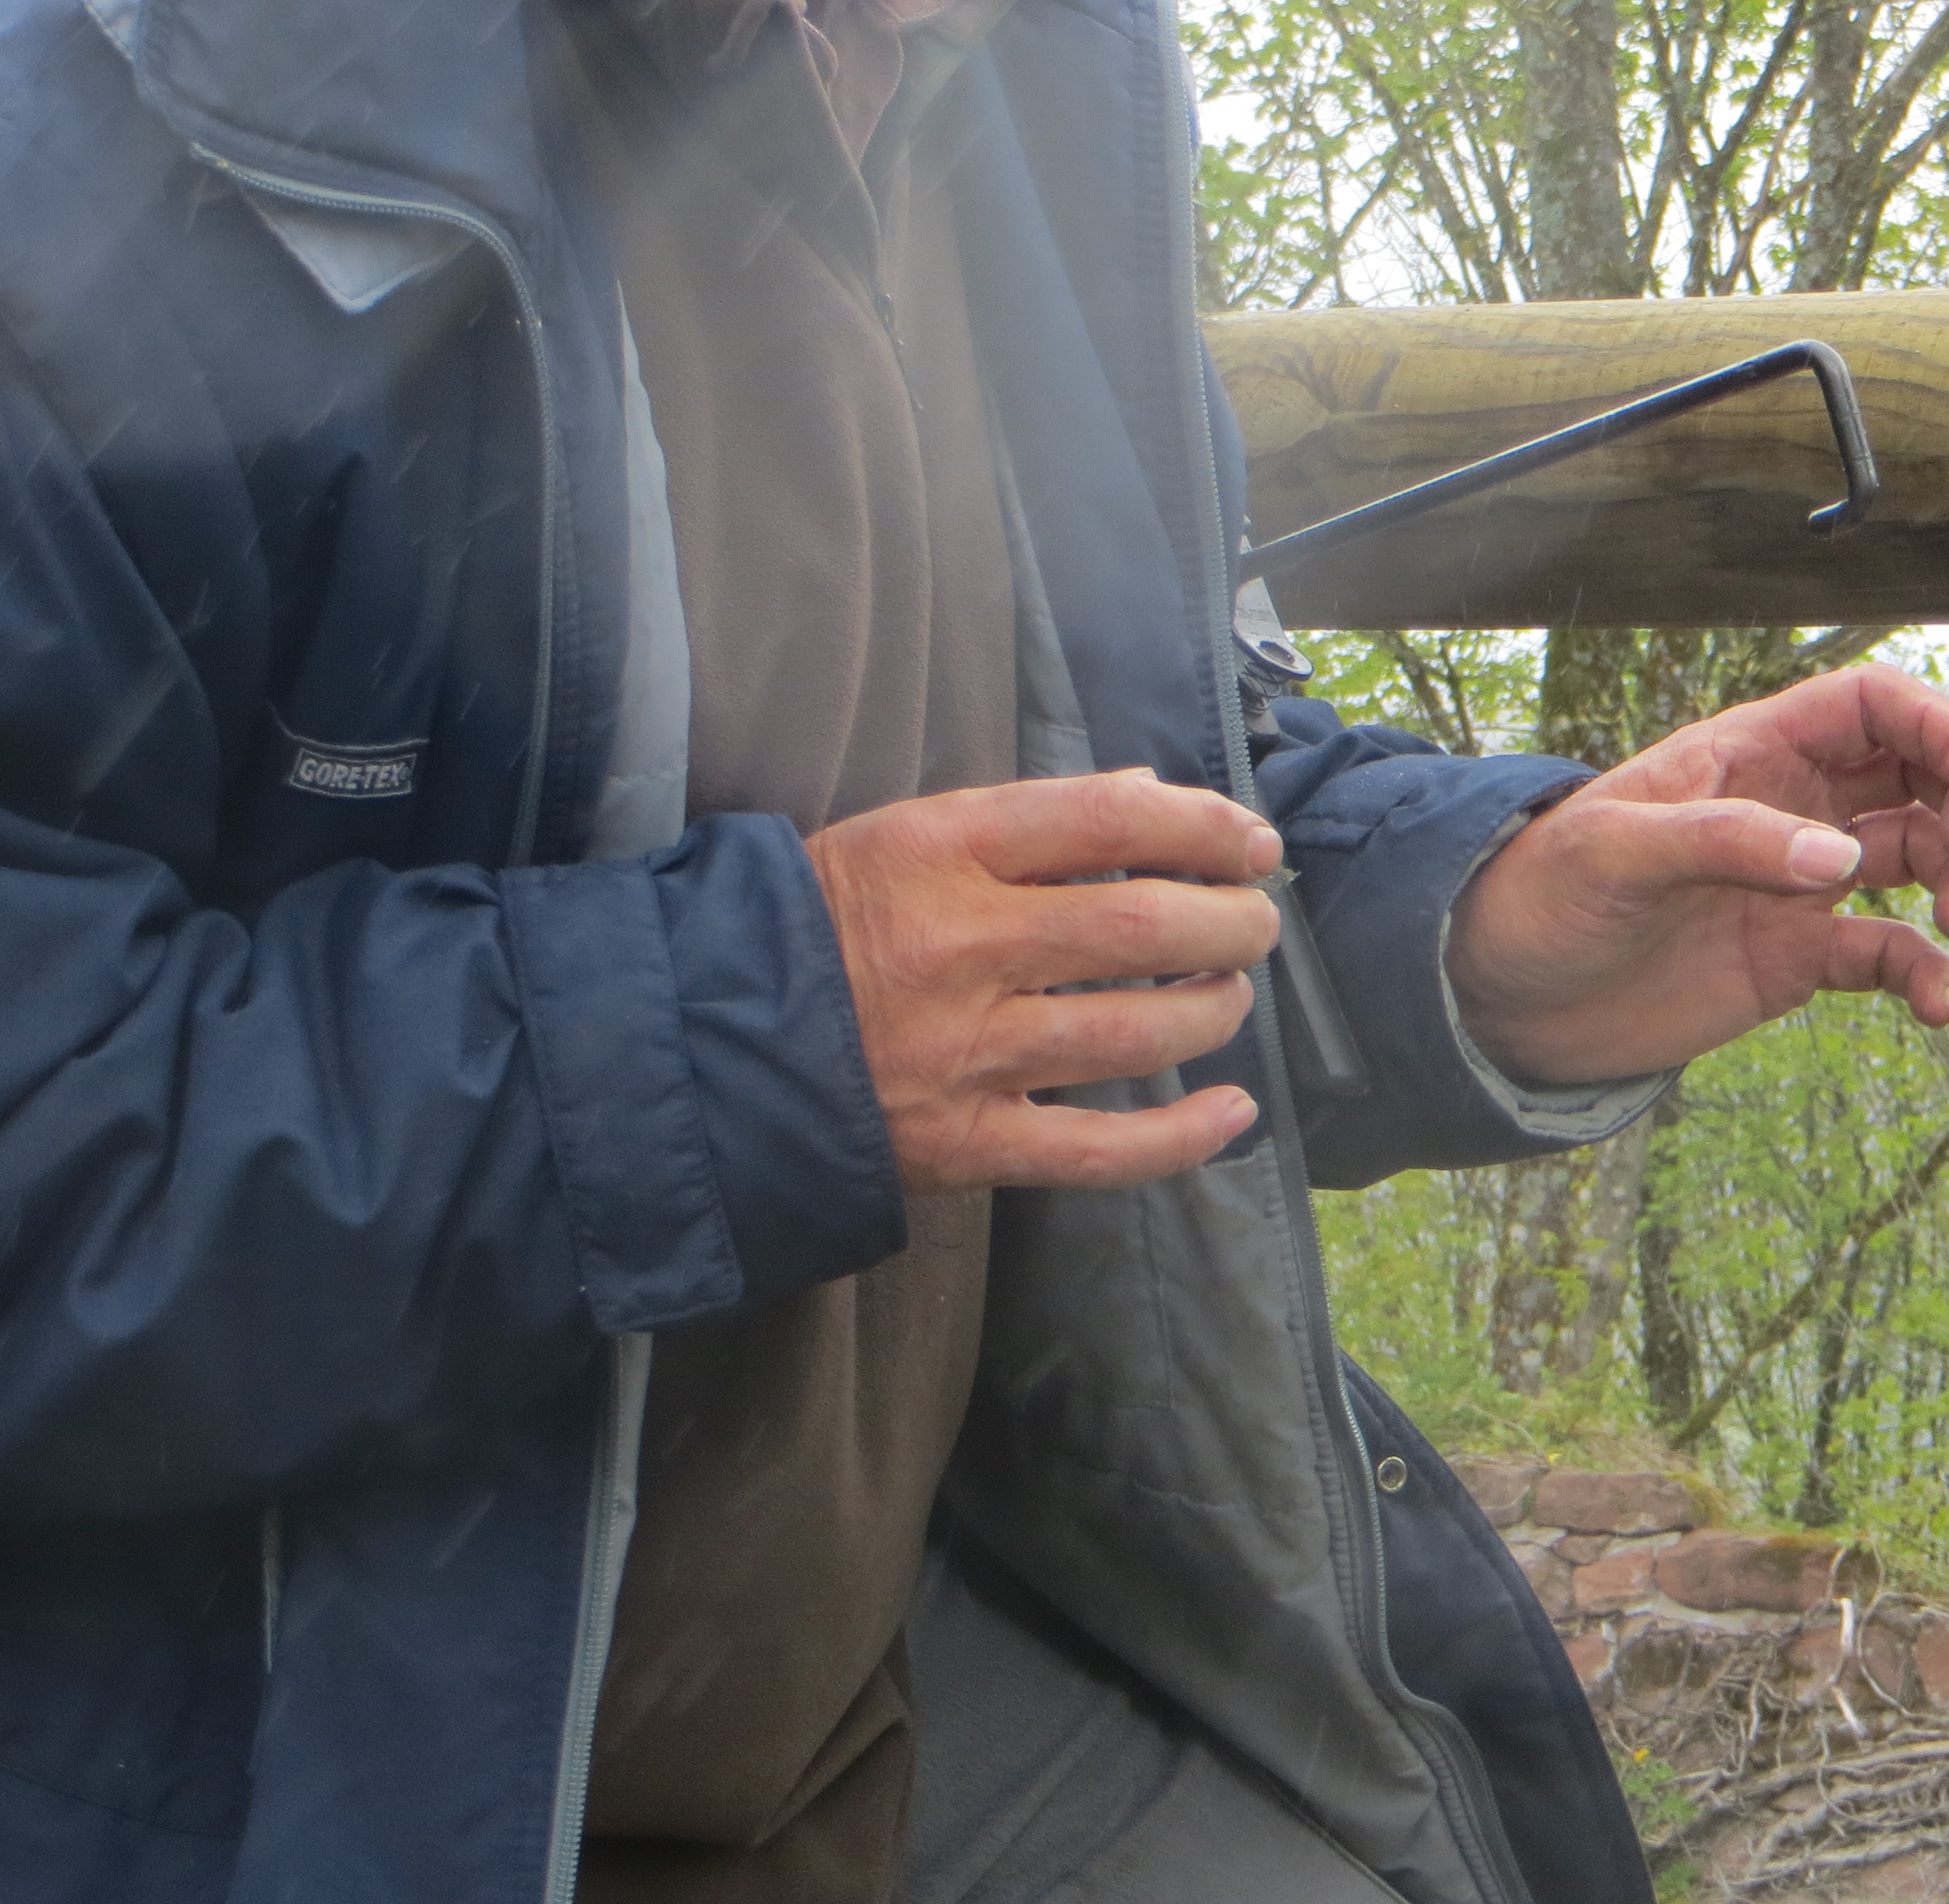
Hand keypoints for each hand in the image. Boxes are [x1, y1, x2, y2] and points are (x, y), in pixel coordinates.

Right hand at [805, 769, 1281, 1192]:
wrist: (691, 1041)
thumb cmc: (815, 924)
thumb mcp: (901, 836)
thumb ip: (1026, 819)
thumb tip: (1148, 796)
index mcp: (939, 852)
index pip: (1106, 821)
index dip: (1202, 826)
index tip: (1249, 841)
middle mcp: (958, 948)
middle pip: (1139, 926)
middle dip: (1227, 921)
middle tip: (1257, 921)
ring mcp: (961, 1052)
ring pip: (1132, 1032)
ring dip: (1211, 1009)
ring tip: (1230, 991)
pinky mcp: (959, 1144)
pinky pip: (1092, 1151)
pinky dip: (1176, 1138)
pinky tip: (1231, 1112)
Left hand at [1447, 664, 1948, 1084]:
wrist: (1503, 995)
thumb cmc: (1544, 895)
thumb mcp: (1617, 852)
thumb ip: (1727, 841)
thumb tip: (1840, 861)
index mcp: (1753, 750)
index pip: (1872, 705)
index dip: (1939, 725)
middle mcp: (1791, 806)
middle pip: (1917, 774)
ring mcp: (1799, 883)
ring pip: (1919, 855)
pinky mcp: (1797, 958)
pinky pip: (1886, 954)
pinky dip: (1924, 972)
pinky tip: (1937, 1004)